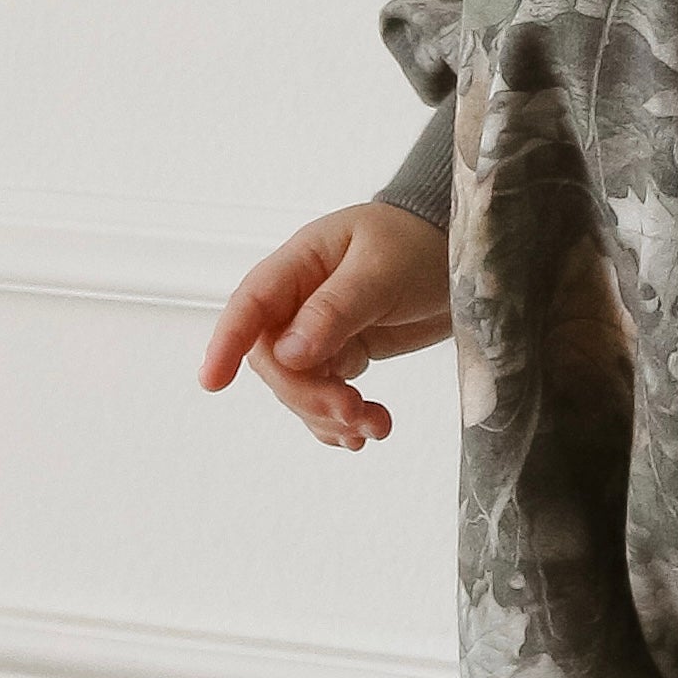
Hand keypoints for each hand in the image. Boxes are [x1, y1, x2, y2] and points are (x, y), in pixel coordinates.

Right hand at [199, 202, 452, 449]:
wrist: (464, 257)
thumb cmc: (420, 243)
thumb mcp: (381, 270)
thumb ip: (335, 309)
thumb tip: (289, 352)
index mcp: (300, 266)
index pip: (250, 306)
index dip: (226, 343)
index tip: (213, 382)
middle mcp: (300, 301)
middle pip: (275, 362)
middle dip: (308, 394)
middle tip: (353, 410)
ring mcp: (319, 332)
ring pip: (299, 387)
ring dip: (329, 414)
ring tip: (376, 425)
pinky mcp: (344, 355)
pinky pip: (323, 397)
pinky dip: (338, 421)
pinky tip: (363, 433)